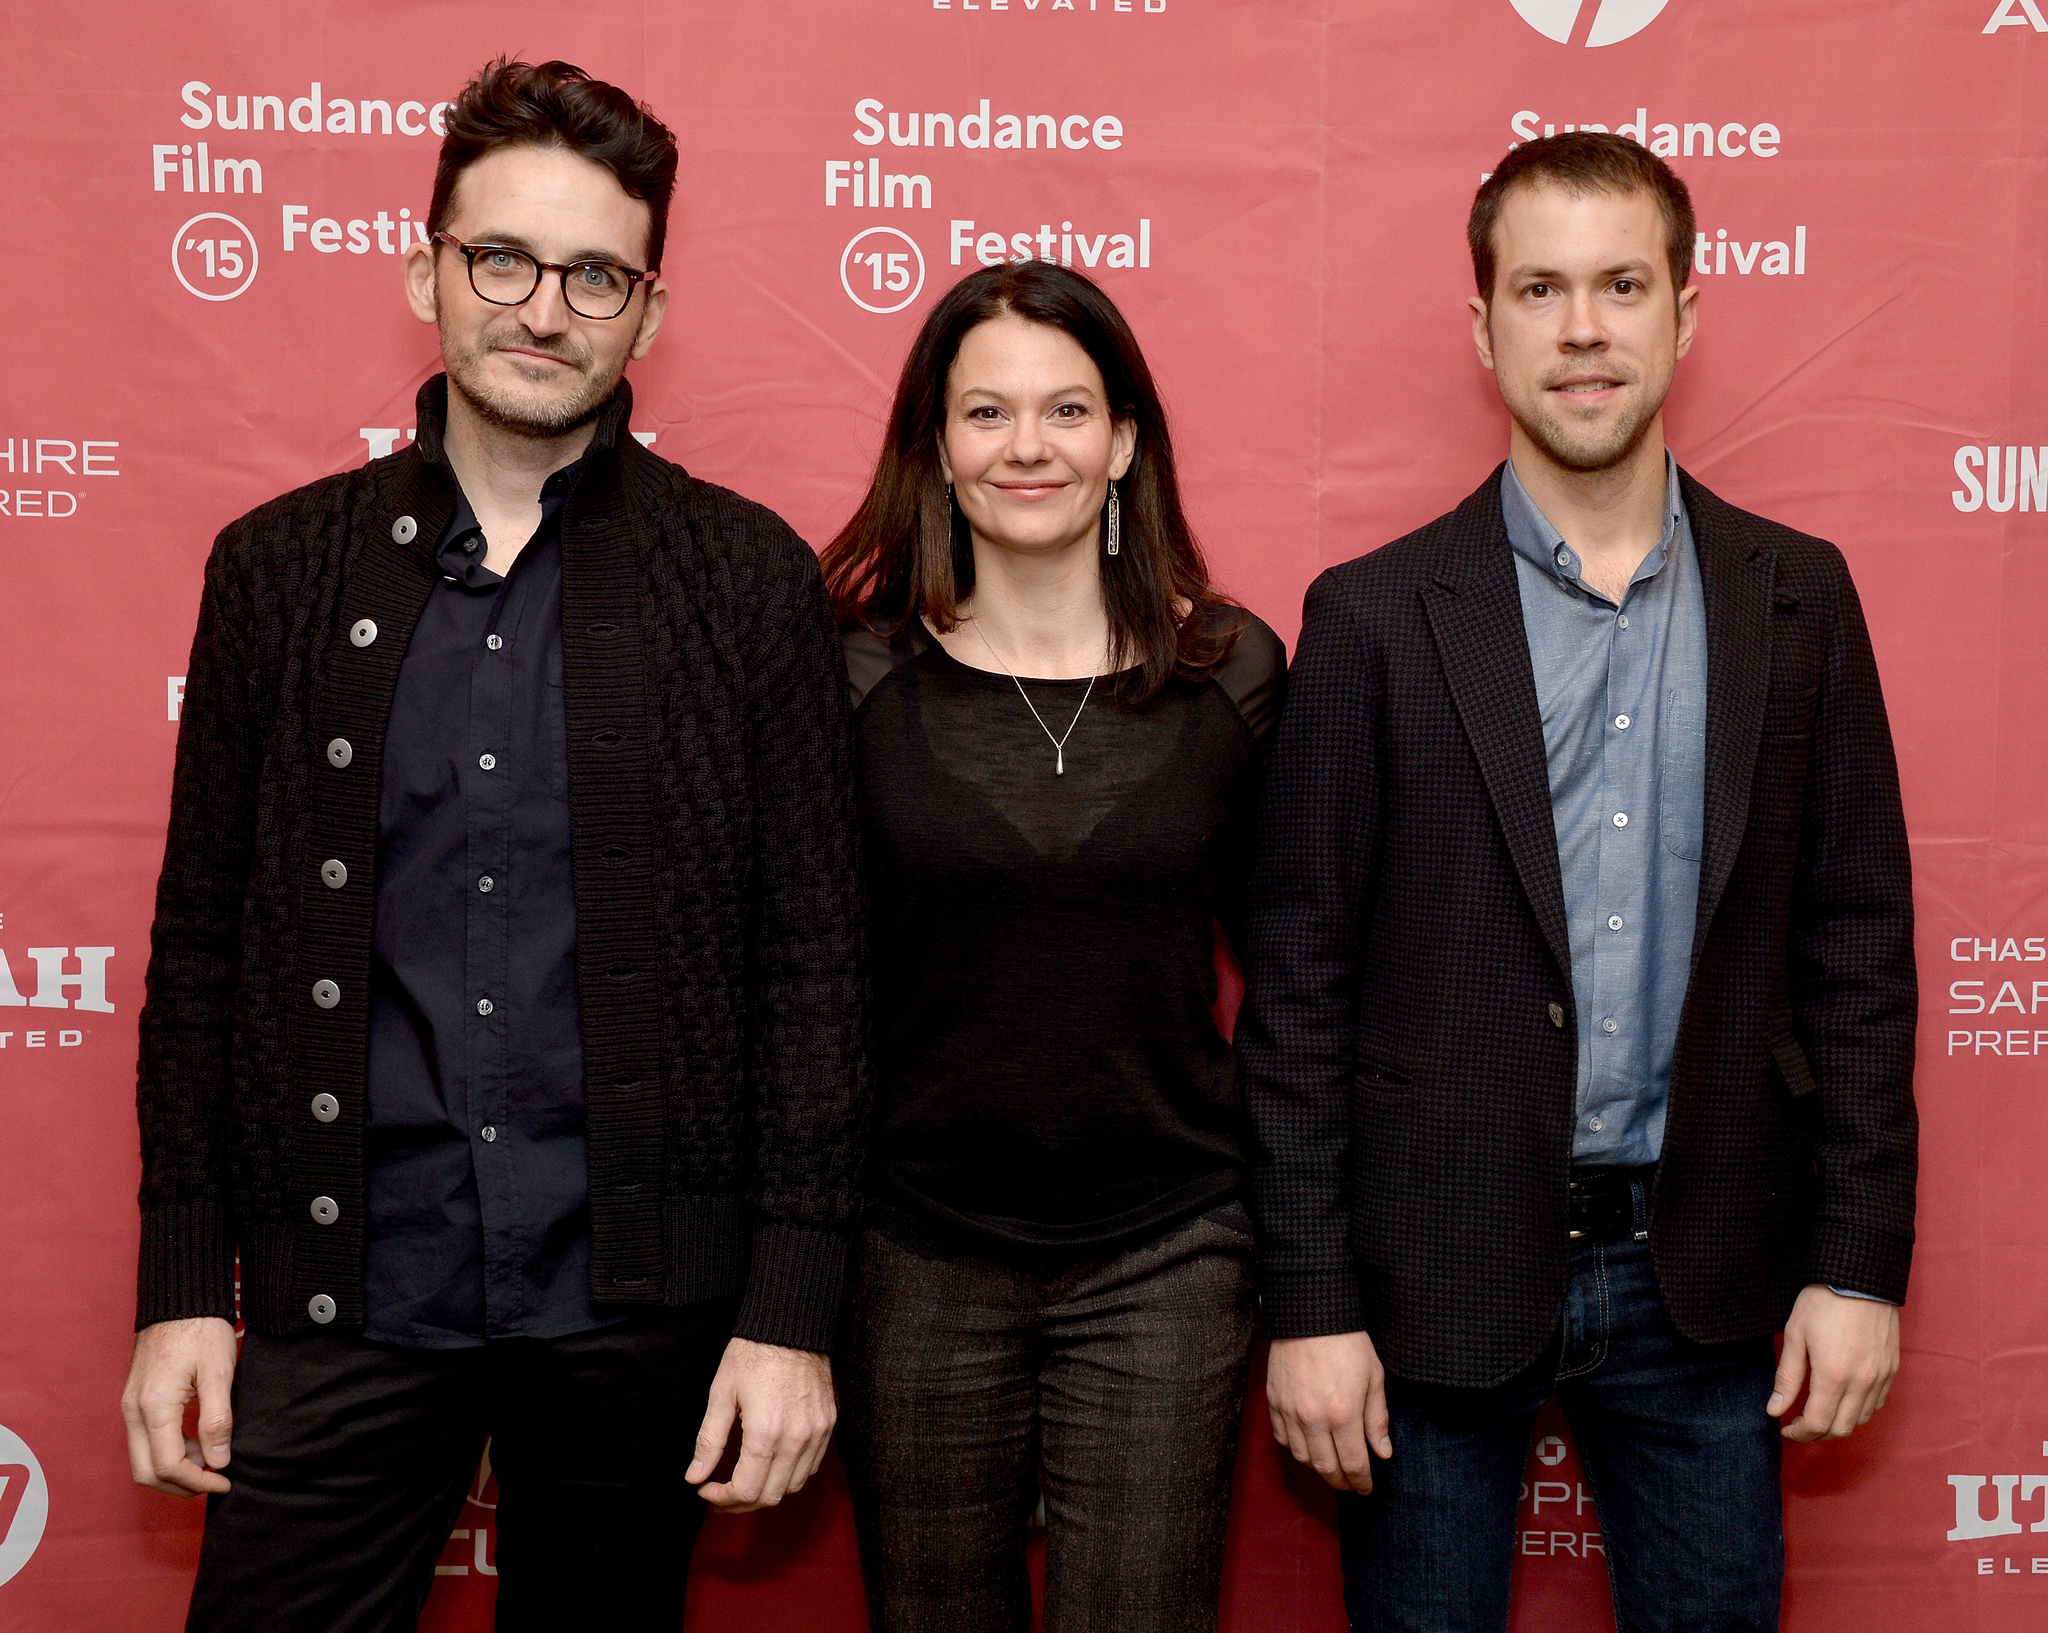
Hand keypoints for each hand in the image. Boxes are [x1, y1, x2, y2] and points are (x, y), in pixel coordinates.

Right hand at [121, 1317, 238, 1495]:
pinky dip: (169, 1452)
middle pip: (147, 1472)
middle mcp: (134, 1412)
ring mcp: (131, 1407)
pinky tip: (198, 1445)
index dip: (197, 1482)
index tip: (224, 1481)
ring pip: (143, 1460)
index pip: (168, 1466)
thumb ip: (217, 1420)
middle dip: (181, 1485)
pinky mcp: (135, 1401)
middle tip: (216, 1481)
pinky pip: (145, 1441)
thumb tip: (218, 1462)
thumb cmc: (201, 1330)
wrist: (179, 1300)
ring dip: (175, 1470)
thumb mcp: (219, 1373)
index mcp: (154, 1407)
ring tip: (211, 1462)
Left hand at [685, 1336, 835, 1511]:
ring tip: (745, 1482)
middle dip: (741, 1502)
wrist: (791, 1325)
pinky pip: (812, 1466)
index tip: (706, 1488)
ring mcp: (816, 1433)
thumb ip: (708, 1441)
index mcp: (765, 1433)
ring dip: (767, 1492)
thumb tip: (695, 1476)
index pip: (746, 1491)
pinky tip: (771, 1465)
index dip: (721, 1498)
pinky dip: (790, 1476)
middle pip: (770, 1496)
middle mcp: (795, 1439)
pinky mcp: (828, 1424)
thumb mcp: (721, 1394)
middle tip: (721, 1492)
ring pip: (794, 1486)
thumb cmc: (753, 1354)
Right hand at [1266, 1330, 1392, 1493]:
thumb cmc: (1347, 1342)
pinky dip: (1295, 1449)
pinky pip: (1282, 1438)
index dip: (1362, 1482)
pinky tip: (1307, 1446)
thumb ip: (1378, 1418)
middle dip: (1341, 1482)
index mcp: (1343, 1414)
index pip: (1354, 1464)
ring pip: (1302, 1457)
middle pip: (1326, 1468)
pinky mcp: (1274, 1401)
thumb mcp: (1374, 1377)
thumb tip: (1382, 1452)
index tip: (1367, 1488)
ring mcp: (1290, 1411)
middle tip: (1351, 1485)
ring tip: (1331, 1467)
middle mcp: (1313, 1418)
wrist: (1309, 1313)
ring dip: (1318, 1468)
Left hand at [1767, 1284, 1899, 1441]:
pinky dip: (1858, 1411)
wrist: (1859, 1279)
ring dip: (1838, 1424)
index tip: (1785, 1428)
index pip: (1818, 1424)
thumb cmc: (1822, 1303)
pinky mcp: (1891, 1370)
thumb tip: (1775, 1410)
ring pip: (1861, 1420)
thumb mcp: (1795, 1335)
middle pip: (1841, 1429)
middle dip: (1817, 1434)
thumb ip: (1786, 1377)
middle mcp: (1862, 1383)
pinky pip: (1877, 1404)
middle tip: (1799, 1424)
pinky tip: (1842, 1400)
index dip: (1799, 1432)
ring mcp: (1881, 1377)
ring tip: (1818, 1413)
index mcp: (1834, 1376)